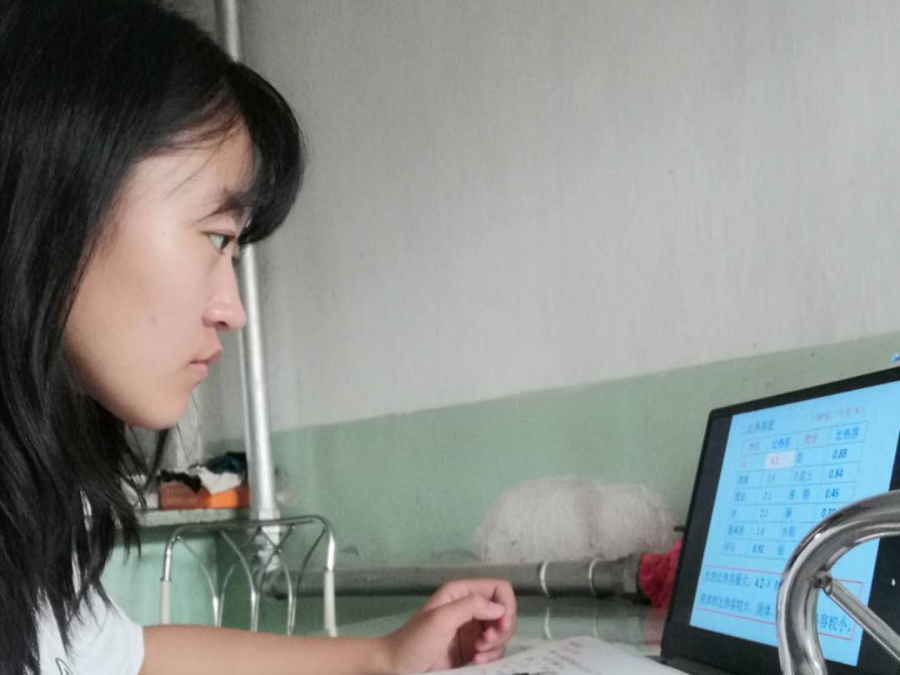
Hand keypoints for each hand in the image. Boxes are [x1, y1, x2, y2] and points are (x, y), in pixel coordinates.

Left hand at [382, 579, 516, 673]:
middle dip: (500, 629)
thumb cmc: (414, 641)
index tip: (500, 626)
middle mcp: (470, 607)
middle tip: (483, 643)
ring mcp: (472, 629)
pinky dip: (491, 656)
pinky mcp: (472, 648)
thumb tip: (499, 609)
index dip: (506, 606)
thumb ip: (470, 607)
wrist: (397, 667)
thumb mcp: (441, 619)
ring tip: (477, 654)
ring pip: (501, 632)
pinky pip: (494, 649)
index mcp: (462, 592)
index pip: (499, 589)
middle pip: (505, 612)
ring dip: (495, 645)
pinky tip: (476, 661)